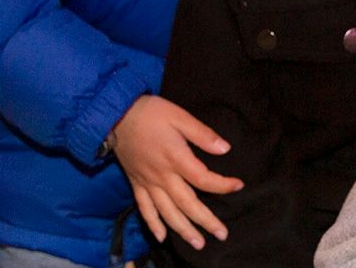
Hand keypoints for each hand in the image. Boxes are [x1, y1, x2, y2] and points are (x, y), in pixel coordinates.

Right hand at [111, 95, 242, 249]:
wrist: (116, 115)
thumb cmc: (151, 113)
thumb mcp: (180, 116)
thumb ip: (202, 134)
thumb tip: (225, 149)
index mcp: (176, 158)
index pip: (204, 179)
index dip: (223, 185)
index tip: (238, 186)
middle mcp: (162, 176)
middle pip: (187, 203)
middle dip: (206, 221)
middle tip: (222, 234)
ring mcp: (147, 182)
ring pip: (167, 212)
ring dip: (183, 230)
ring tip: (198, 243)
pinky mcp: (136, 183)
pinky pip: (144, 208)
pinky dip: (153, 224)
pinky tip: (162, 236)